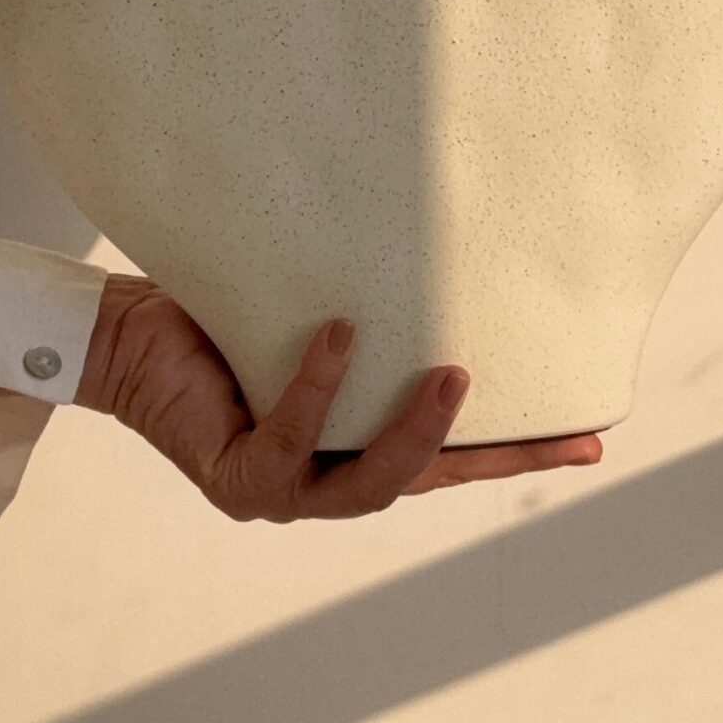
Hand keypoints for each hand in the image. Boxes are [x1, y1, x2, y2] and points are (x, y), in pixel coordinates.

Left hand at [76, 275, 604, 520]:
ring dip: (412, 433)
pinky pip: (289, 439)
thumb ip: (375, 308)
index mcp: (353, 450)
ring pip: (366, 485)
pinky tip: (338, 335)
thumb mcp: (319, 312)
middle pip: (424, 483)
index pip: (450, 459)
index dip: (521, 453)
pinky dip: (317, 387)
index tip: (594, 442)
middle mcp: (325, 481)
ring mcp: (282, 492)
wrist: (128, 334)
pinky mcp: (236, 479)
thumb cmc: (224, 318)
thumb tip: (447, 231)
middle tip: (556, 426)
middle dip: (491, 456)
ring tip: (454, 375)